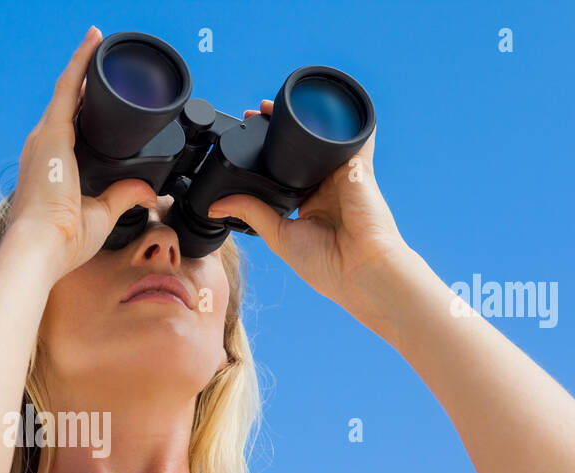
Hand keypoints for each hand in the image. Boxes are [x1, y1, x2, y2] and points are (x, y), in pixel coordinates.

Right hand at [6, 26, 158, 279]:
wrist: (42, 246)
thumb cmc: (63, 239)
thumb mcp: (103, 214)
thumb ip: (124, 196)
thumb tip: (148, 191)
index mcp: (52, 167)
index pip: (70, 127)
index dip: (83, 107)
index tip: (99, 94)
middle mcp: (43, 148)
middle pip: (66, 104)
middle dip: (83, 81)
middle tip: (100, 55)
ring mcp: (45, 138)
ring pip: (67, 90)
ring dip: (81, 65)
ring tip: (95, 40)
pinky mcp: (52, 132)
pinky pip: (68, 86)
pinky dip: (80, 63)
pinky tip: (92, 42)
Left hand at [208, 101, 411, 322]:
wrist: (359, 269)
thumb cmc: (325, 263)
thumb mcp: (278, 235)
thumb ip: (250, 213)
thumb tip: (215, 206)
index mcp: (307, 203)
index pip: (284, 170)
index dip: (267, 153)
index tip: (247, 136)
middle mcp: (326, 186)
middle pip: (300, 150)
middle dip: (280, 129)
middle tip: (256, 113)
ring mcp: (343, 175)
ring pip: (321, 138)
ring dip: (304, 118)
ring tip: (278, 103)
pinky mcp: (359, 167)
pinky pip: (355, 135)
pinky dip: (344, 118)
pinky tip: (328, 101)